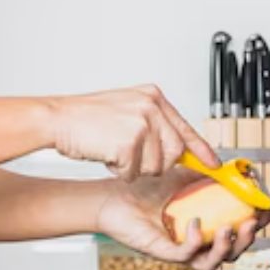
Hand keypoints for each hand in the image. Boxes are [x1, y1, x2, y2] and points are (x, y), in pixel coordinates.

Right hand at [49, 85, 218, 181]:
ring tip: (113, 150)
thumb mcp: (126, 110)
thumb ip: (152, 123)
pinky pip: (132, 172)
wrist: (57, 118)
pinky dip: (118, 171)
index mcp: (153, 97)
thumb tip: (176, 148)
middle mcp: (151, 106)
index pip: (185, 128)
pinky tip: (106, 155)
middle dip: (154, 164)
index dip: (200, 150)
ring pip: (154, 166)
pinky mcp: (129, 141)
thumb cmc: (85, 118)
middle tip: (131, 157)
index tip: (213, 164)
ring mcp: (141, 123)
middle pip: (173, 153)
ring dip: (133, 168)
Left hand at [95, 167, 268, 269]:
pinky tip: (194, 223)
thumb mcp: (187, 176)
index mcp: (207, 224)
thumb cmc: (146, 187)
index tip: (266, 210)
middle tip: (251, 223)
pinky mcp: (162, 251)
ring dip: (225, 248)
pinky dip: (194, 241)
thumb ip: (213, 175)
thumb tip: (241, 170)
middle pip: (232, 253)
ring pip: (211, 262)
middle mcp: (196, 241)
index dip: (258, 224)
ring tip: (228, 229)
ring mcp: (179, 248)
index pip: (240, 231)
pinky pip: (184, 255)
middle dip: (246, 241)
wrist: (115, 194)